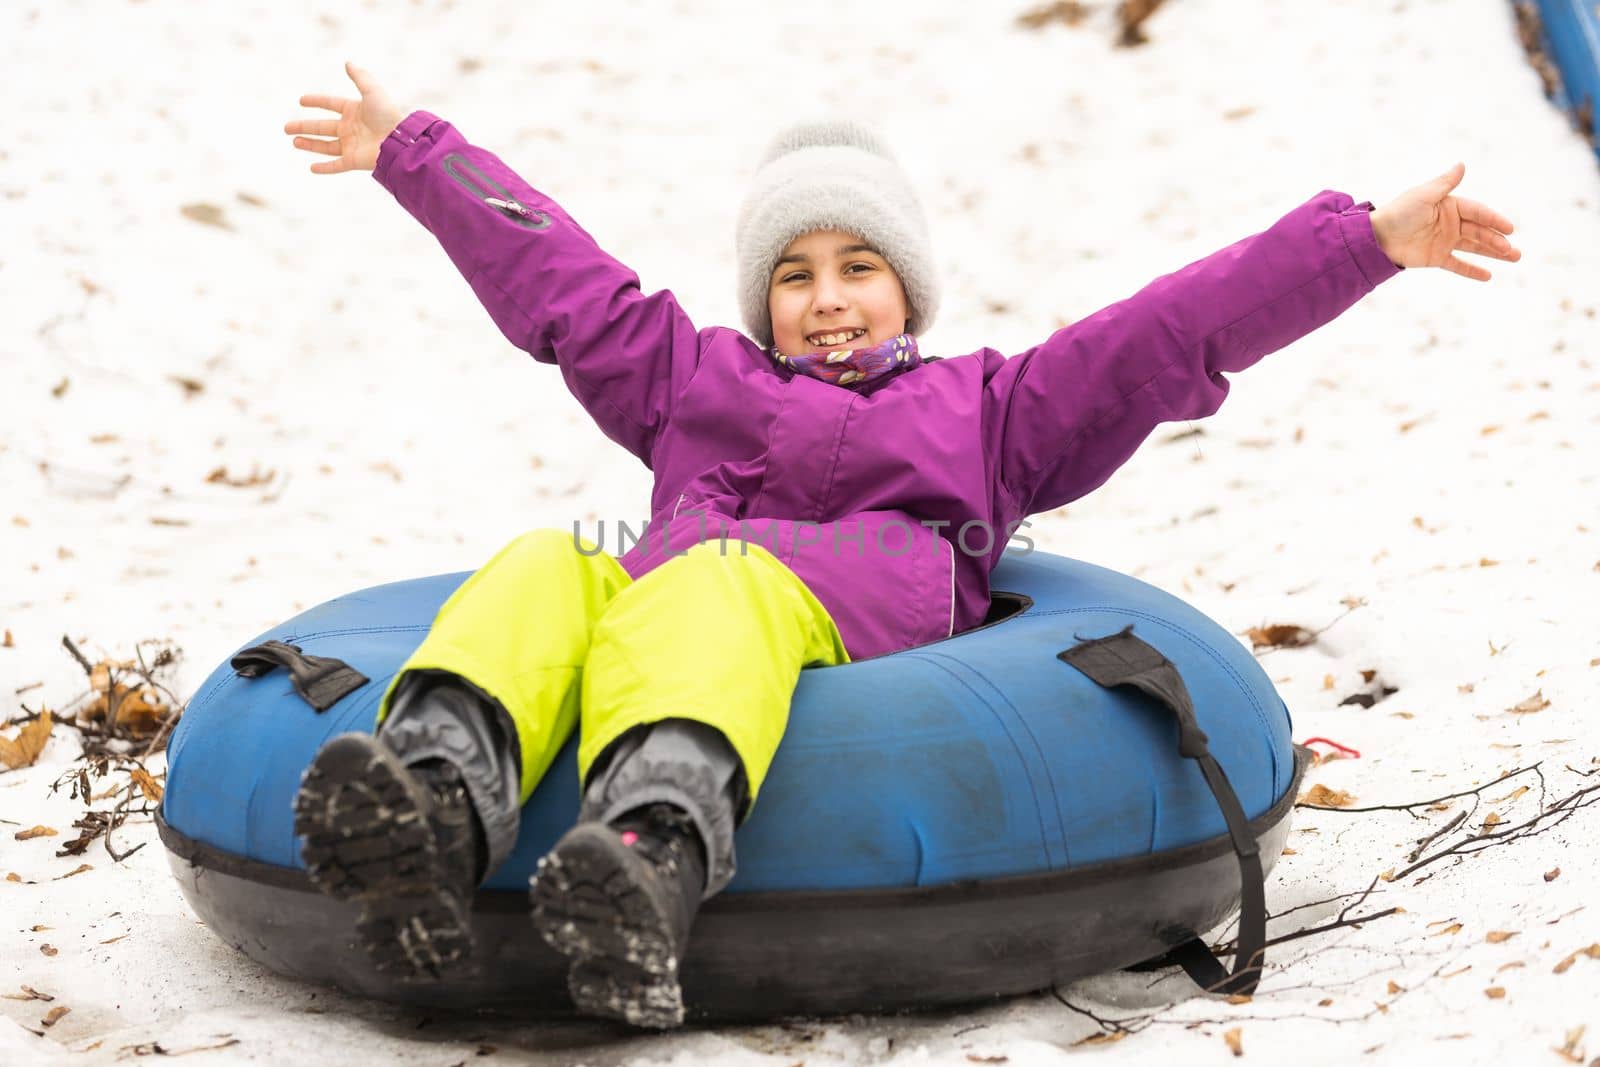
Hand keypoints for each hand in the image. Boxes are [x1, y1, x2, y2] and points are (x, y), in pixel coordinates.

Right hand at [284, 61, 407, 174]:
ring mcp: (352, 145)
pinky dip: (325, 168)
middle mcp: (351, 128)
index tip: (302, 101)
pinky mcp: (354, 160)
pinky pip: (336, 166)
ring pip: (326, 146)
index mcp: (354, 111)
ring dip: (310, 144)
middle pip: (323, 127)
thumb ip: (360, 77)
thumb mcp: (372, 91)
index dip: (317, 102)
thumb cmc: (388, 115)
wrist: (399, 140)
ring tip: (294, 142)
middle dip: (304, 127)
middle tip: (286, 128)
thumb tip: (348, 62)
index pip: (331, 104)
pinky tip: (312, 168)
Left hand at [1369, 164, 1520, 280]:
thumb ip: (1445, 184)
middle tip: (1513, 251)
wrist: (1376, 238)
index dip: (1494, 220)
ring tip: (1514, 258)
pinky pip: (1458, 265)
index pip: (1478, 212)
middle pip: (1480, 231)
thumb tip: (1462, 164)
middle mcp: (1450, 223)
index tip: (1510, 229)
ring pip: (1474, 247)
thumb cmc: (1399, 213)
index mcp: (1450, 206)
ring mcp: (1445, 241)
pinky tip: (1488, 275)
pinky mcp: (1436, 258)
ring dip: (1493, 253)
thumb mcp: (1423, 196)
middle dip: (1497, 241)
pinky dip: (1472, 270)